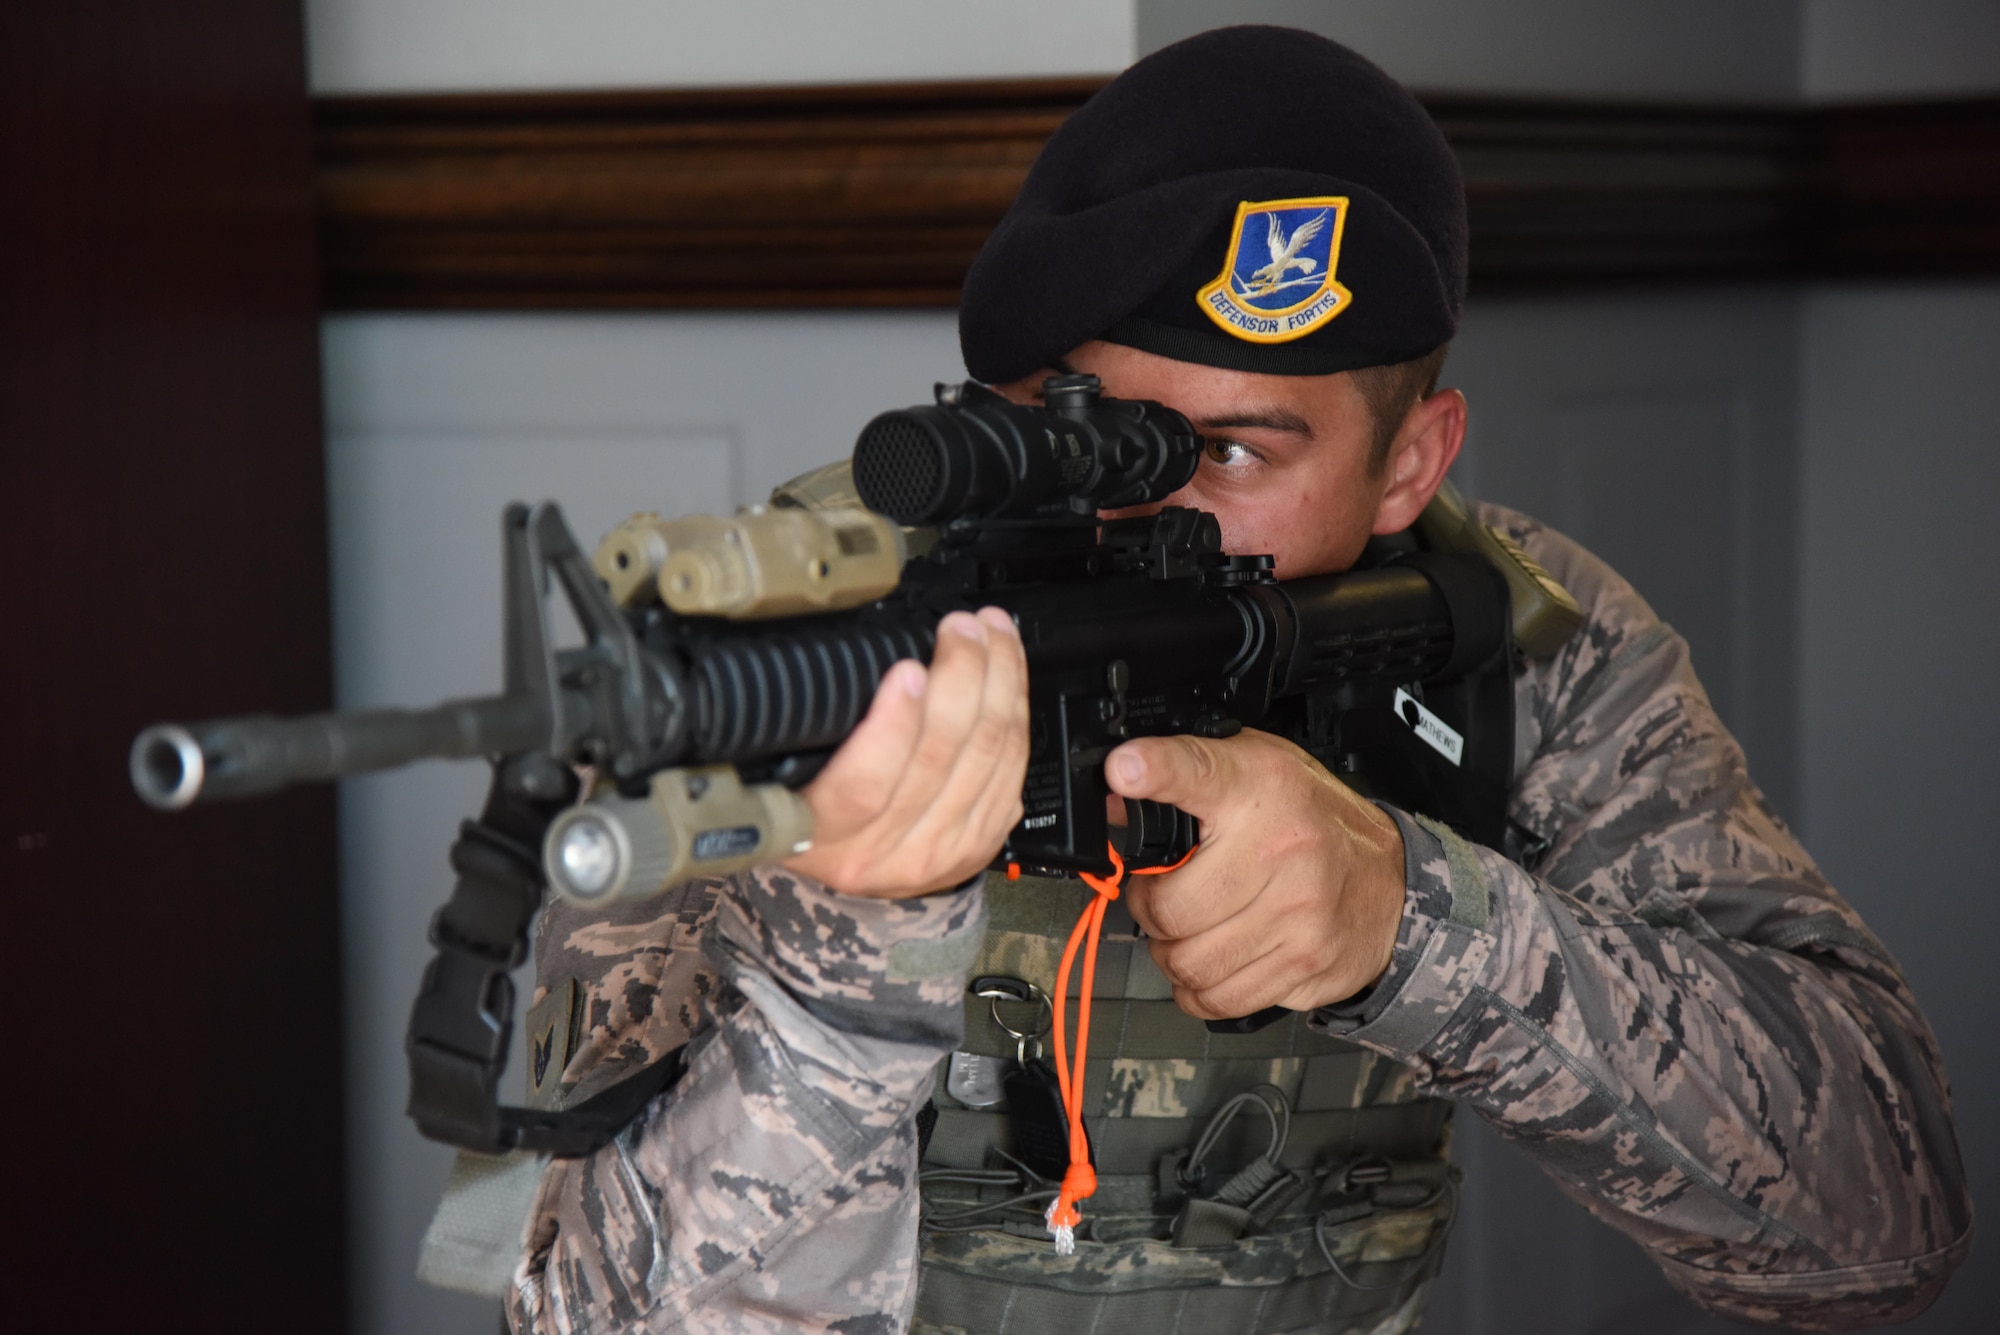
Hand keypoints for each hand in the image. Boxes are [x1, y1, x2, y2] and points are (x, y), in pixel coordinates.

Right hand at [783, 607, 1028, 898]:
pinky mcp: (979, 844)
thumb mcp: (782, 777)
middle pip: (940, 757)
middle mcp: (883, 853)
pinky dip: (1016, 709)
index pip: (863, 786)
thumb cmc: (810, 811)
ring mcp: (938, 851)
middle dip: (962, 674)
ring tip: (990, 633)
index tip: (907, 669)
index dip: (895, 725)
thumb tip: (865, 661)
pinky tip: (1009, 672)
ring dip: (998, 680)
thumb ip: (811, 732)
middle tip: (962, 626)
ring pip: (986, 755)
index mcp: (821, 836)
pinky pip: (1014, 767)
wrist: (851, 883)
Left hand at [1105, 729, 1406, 1017]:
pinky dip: (1201, 989)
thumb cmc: (1311, 823)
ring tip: (1191, 930)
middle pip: (1169, 906)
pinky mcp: (1304, 964)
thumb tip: (1115, 790)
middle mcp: (1280, 848)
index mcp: (1260, 786)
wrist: (1392, 883)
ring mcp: (1296, 914)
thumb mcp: (1255, 769)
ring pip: (1188, 961)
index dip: (1155, 769)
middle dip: (1150, 908)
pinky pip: (1219, 998)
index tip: (1123, 769)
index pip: (1198, 770)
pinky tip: (1214, 960)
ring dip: (1173, 954)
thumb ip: (1188, 771)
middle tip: (1164, 895)